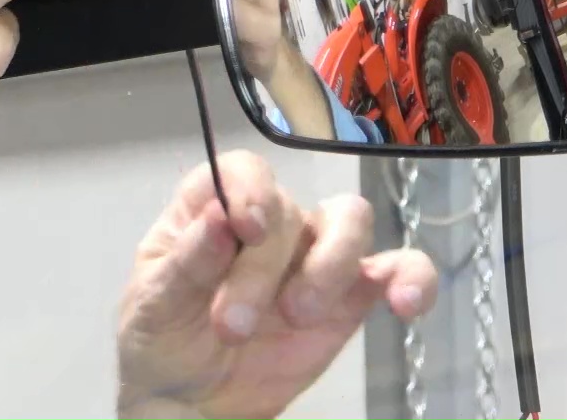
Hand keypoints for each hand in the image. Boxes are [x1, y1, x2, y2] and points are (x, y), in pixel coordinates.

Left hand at [117, 154, 436, 419]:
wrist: (191, 401)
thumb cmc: (163, 339)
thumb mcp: (153, 303)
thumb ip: (186, 261)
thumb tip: (216, 217)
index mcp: (211, 208)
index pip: (243, 170)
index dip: (250, 190)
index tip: (245, 228)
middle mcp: (267, 223)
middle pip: (289, 210)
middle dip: (262, 269)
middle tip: (233, 325)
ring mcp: (312, 257)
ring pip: (349, 222)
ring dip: (331, 264)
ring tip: (299, 315)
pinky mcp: (350, 298)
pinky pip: (397, 270)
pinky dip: (412, 277)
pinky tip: (404, 303)